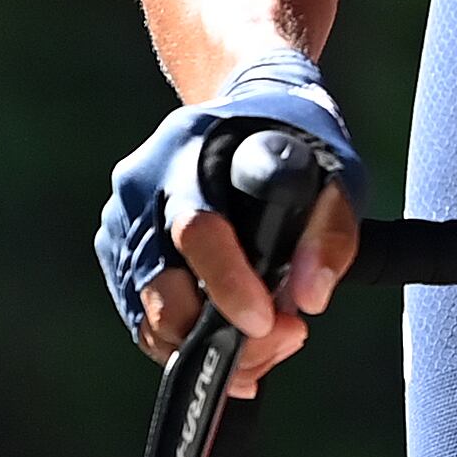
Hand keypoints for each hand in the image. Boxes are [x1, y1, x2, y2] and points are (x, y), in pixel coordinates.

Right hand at [96, 54, 364, 399]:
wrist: (250, 106)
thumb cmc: (296, 137)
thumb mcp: (335, 169)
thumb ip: (330, 232)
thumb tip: (309, 298)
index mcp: (189, 153)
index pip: (195, 229)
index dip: (227, 283)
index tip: (266, 320)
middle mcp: (142, 188)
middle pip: (161, 288)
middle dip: (222, 334)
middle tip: (287, 336)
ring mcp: (123, 226)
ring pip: (152, 320)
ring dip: (213, 349)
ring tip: (275, 338)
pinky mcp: (120, 259)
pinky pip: (148, 324)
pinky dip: (193, 346)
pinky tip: (240, 340)